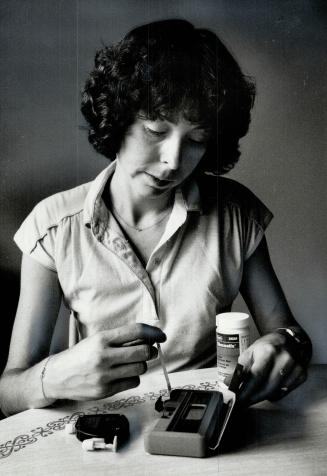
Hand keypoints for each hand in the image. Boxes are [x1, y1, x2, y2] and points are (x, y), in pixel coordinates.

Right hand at [45, 323, 165, 400]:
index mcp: (102, 339)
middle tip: (149, 350)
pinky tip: (123, 374)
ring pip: (140, 368)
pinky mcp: (106, 390)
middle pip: (144, 352)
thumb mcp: (97, 340)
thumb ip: (120, 339)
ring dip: (141, 365)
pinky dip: (133, 377)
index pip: (136, 331)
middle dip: (151, 351)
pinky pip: (133, 382)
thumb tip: (149, 338)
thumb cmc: (80, 356)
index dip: (153, 333)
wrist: (57, 377)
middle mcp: (104, 356)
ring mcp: (105, 375)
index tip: (161, 336)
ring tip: (131, 363)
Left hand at [237, 332, 307, 405]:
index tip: (238, 399)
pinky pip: (286, 391)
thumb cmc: (267, 346)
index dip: (246, 390)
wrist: (289, 340)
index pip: (256, 376)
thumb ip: (241, 368)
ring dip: (263, 396)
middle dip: (253, 397)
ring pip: (276, 392)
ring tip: (253, 395)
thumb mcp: (251, 352)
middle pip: (267, 387)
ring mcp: (295, 367)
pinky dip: (275, 393)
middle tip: (243, 402)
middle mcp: (284, 359)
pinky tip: (268, 389)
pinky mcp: (302, 374)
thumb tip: (228, 384)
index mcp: (268, 351)